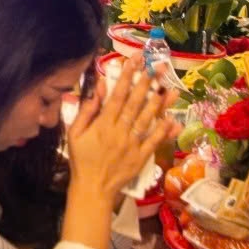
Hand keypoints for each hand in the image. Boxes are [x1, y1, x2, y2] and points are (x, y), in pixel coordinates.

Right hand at [65, 57, 179, 224]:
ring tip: (172, 87)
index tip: (135, 60)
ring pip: (148, 119)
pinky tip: (173, 119)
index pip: (117, 94)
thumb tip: (99, 88)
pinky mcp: (141, 157)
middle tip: (157, 66)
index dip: (127, 76)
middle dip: (147, 83)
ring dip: (161, 103)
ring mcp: (133, 144)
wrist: (92, 188)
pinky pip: (154, 141)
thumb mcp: (75, 133)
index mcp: (103, 124)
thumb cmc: (81, 159)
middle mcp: (120, 131)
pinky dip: (164, 130)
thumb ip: (87, 110)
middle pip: (136, 103)